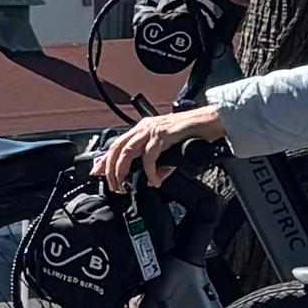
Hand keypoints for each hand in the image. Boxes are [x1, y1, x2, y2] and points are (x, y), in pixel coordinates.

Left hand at [95, 108, 222, 195]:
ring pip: (127, 151)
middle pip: (117, 148)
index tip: (97, 173)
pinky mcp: (163, 134)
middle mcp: (144, 127)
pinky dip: (149, 171)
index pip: (117, 144)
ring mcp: (153, 129)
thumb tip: (152, 179)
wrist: (211, 122)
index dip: (105, 159)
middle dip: (111, 169)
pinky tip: (154, 180)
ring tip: (125, 185)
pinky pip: (150, 156)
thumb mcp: (169, 148)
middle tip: (114, 186)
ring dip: (123, 171)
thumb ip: (159, 162)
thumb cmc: (192, 133)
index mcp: (143, 128)